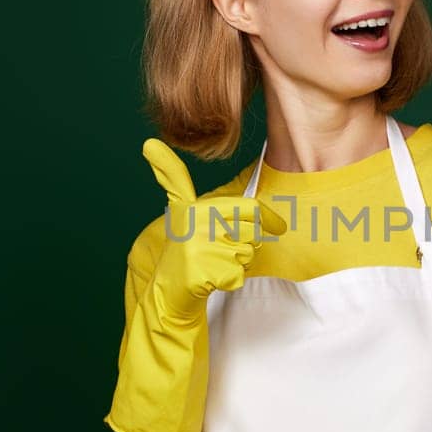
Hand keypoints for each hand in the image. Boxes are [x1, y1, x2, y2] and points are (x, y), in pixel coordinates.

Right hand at [142, 138, 287, 324]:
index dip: (269, 218)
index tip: (281, 227)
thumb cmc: (184, 245)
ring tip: (214, 262)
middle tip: (223, 248)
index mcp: (197, 207)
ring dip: (238, 262)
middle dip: (246, 243)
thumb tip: (150, 144)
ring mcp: (204, 250)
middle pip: (253, 233)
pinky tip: (212, 278)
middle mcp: (199, 225)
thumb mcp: (179, 208)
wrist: (168, 287)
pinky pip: (239, 276)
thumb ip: (173, 177)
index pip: (248, 208)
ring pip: (247, 255)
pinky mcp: (209, 274)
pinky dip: (230, 280)